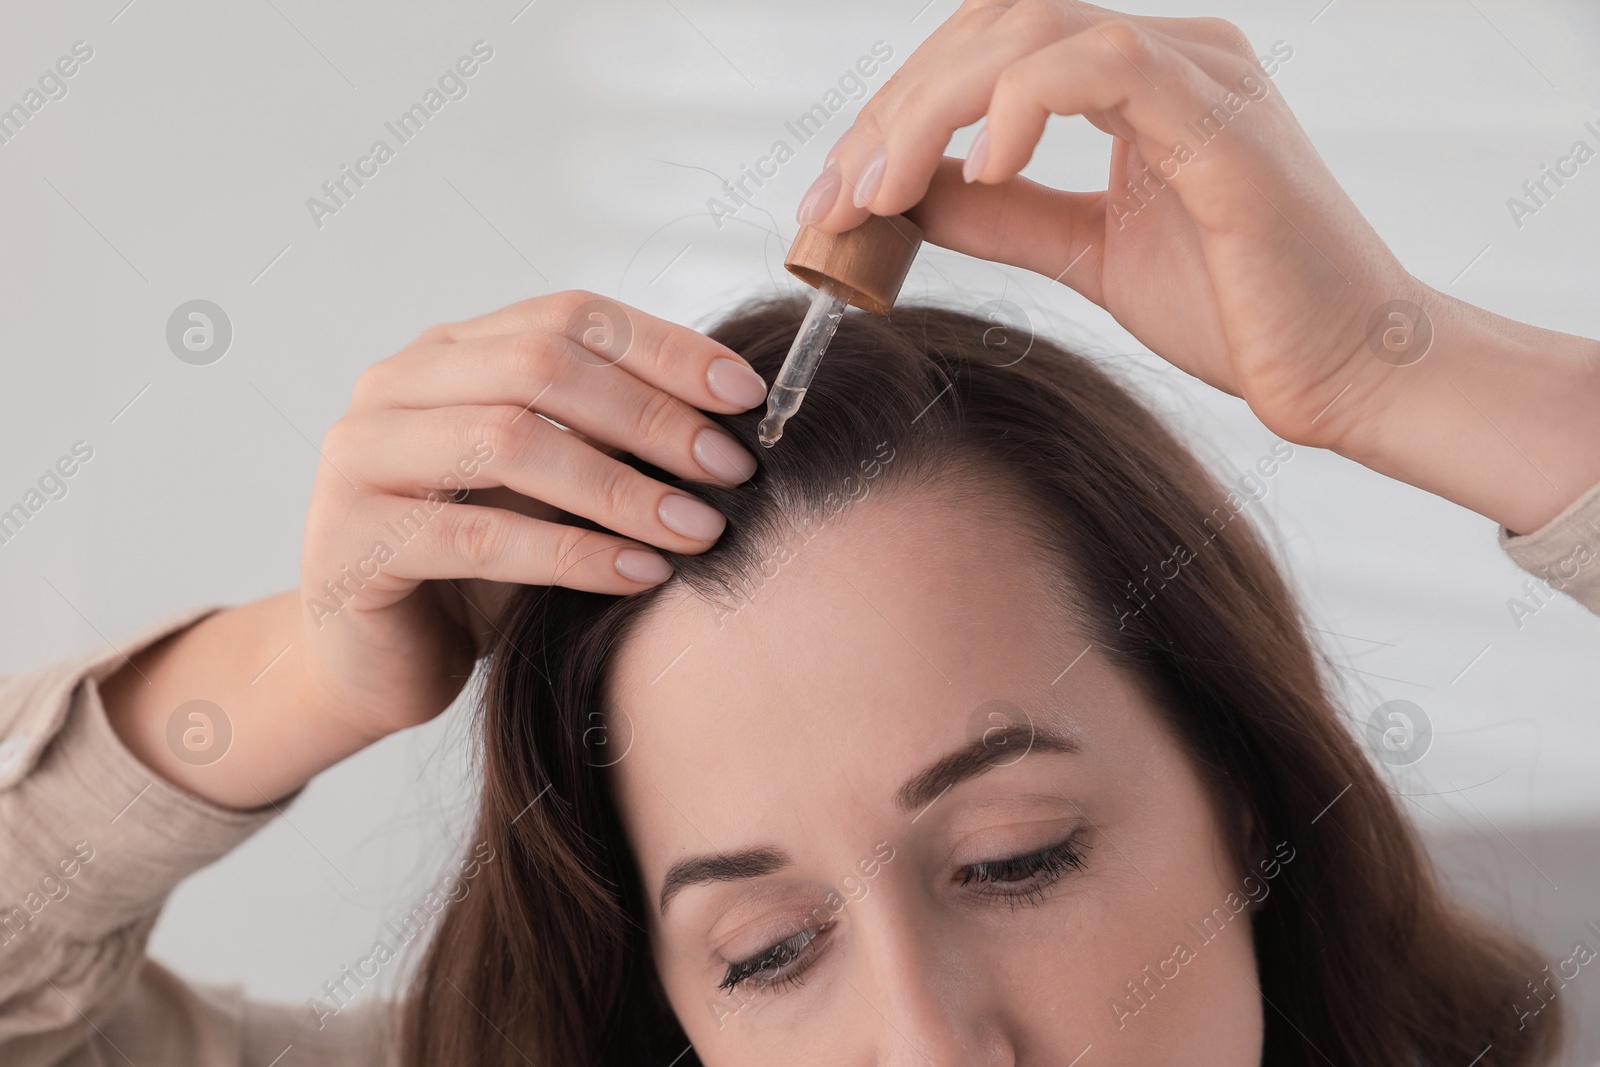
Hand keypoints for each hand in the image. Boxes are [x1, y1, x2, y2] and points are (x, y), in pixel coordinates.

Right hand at [102, 291, 767, 806]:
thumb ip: (609, 439)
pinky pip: (479, 538)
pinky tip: (640, 576)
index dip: (665, 349)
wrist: (378, 665)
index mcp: (451, 353)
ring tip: (698, 529)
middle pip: (542, 366)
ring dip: (620, 489)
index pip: (569, 315)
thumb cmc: (480, 570)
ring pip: (509, 442)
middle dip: (651, 418)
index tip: (747, 398)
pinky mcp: (351, 541)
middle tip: (732, 470)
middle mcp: (397, 386)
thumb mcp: (552, 488)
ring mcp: (362, 457)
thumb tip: (733, 423)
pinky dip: (572, 556)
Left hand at [799, 1, 1415, 453]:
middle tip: (832, 196)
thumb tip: (909, 195)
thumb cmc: (1239, 313)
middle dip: (892, 109)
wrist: (1345, 374)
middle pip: (991, 24)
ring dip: (930, 108)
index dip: (897, 110)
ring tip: (878, 191)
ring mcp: (1201, 73)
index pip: (988, 50)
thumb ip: (1003, 215)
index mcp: (1138, 81)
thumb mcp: (1088, 253)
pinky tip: (980, 171)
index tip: (834, 195)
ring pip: (1029, 29)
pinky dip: (1019, 106)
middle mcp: (1169, 54)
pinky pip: (1101, 66)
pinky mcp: (1221, 118)